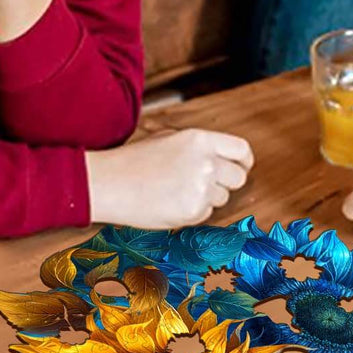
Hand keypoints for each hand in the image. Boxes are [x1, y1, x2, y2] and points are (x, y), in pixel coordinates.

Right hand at [85, 128, 253, 227]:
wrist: (109, 183)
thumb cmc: (134, 160)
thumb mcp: (170, 138)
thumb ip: (200, 147)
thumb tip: (224, 158)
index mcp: (201, 140)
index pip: (241, 150)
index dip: (243, 161)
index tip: (241, 168)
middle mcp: (206, 162)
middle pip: (238, 177)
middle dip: (226, 183)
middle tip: (205, 184)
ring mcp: (201, 188)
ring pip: (222, 198)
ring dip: (207, 198)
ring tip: (176, 190)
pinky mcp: (193, 211)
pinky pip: (206, 214)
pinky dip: (193, 211)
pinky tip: (170, 202)